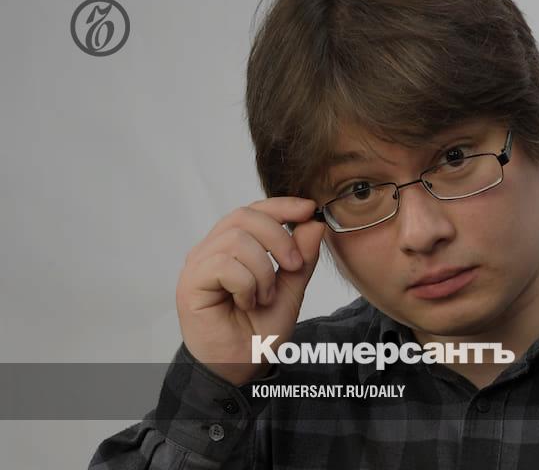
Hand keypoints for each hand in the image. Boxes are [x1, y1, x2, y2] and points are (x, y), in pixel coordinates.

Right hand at [174, 197, 325, 385]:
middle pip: (245, 216)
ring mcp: (198, 265)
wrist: (242, 367)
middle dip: (278, 237)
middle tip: (294, 266)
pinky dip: (246, 284)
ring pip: (236, 239)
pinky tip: (247, 303)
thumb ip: (301, 258)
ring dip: (262, 269)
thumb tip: (314, 223)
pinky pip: (224, 265)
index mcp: (233, 247)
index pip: (254, 211)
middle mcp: (212, 250)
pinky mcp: (190, 283)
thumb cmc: (258, 332)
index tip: (309, 209)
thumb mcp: (291, 290)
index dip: (282, 205)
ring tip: (265, 296)